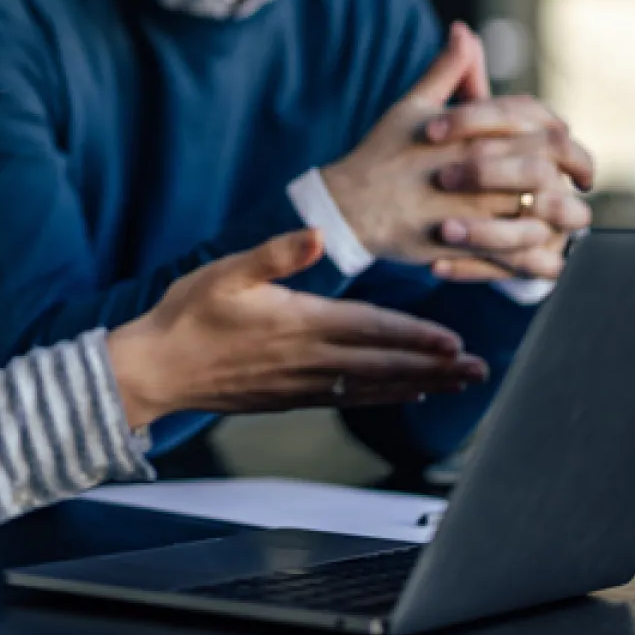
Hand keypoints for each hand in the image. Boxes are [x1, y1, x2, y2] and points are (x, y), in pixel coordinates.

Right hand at [107, 229, 488, 429]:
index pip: (370, 331)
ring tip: (459, 385)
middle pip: (383, 366)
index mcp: (298, 323)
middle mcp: (308, 360)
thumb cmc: (187, 314)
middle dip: (435, 368)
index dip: (414, 338)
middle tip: (479, 371)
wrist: (155, 369)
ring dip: (419, 385)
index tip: (455, 342)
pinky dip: (383, 398)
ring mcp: (300, 384)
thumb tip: (314, 235)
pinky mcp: (289, 398)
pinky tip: (404, 395)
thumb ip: (274, 254)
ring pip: (372, 387)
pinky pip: (348, 400)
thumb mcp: (225, 271)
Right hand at [319, 23, 591, 281]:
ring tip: (569, 217)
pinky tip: (544, 251)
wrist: (349, 206)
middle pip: (549, 162)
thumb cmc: (382, 153)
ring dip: (563, 214)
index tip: (569, 142)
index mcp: (471, 130)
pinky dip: (538, 254)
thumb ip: (447, 70)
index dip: (560, 129)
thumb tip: (464, 30)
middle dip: (575, 169)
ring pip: (541, 209)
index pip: (535, 118)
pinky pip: (517, 252)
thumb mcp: (413, 106)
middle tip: (582, 181)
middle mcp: (479, 165)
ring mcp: (474, 206)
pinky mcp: (466, 243)